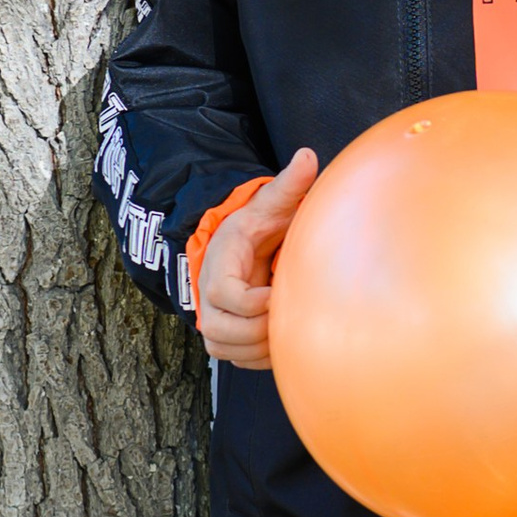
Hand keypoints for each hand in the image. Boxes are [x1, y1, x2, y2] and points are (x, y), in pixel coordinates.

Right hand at [195, 151, 318, 368]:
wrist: (240, 248)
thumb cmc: (258, 225)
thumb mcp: (270, 203)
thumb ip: (288, 184)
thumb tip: (308, 156)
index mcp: (219, 263)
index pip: (225, 295)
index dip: (255, 302)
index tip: (280, 292)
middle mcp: (207, 296)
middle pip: (224, 330)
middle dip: (261, 329)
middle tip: (289, 313)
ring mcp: (212, 319)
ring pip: (230, 350)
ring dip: (262, 346)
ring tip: (287, 325)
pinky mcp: (223, 338)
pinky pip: (239, 361)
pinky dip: (261, 357)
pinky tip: (282, 339)